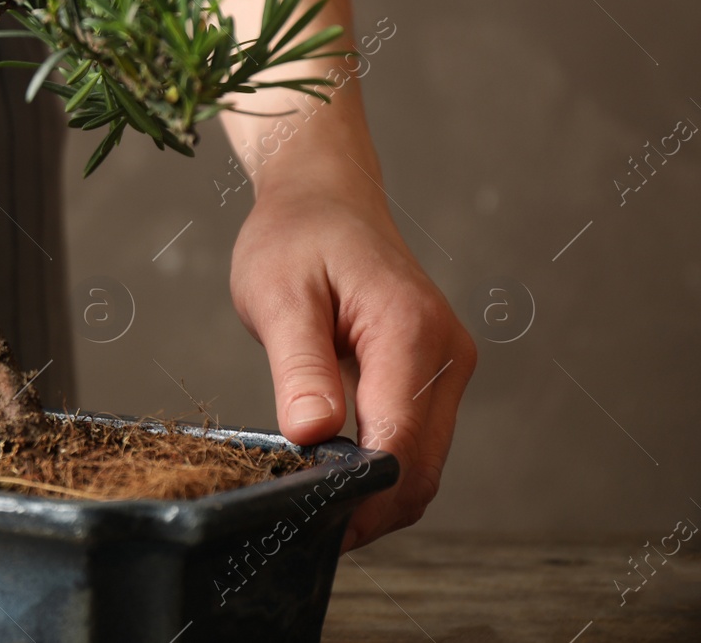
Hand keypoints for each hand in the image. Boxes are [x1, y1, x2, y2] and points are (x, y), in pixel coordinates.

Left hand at [228, 172, 477, 550]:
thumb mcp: (279, 293)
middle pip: (421, 467)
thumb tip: (313, 434)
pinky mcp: (435, 374)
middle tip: (299, 530)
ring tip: (310, 509)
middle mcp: (446, 353)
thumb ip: (299, 365)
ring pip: (423, 463)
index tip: (310, 525)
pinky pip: (415, 440)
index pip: (399, 443)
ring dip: (376, 496)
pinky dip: (381, 469)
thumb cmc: (297, 234)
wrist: (324, 195)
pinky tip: (332, 478)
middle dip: (368, 510)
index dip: (359, 498)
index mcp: (411, 331)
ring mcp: (447, 365)